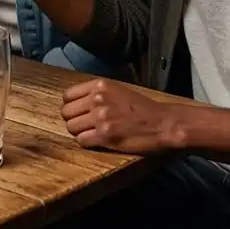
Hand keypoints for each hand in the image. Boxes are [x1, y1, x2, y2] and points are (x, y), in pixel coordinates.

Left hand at [61, 79, 187, 153]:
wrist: (163, 123)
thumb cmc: (142, 108)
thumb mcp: (117, 90)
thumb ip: (97, 93)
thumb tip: (78, 102)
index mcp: (99, 85)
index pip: (67, 96)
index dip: (71, 106)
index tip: (78, 113)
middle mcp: (97, 99)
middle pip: (66, 112)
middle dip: (73, 120)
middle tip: (85, 126)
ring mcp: (100, 117)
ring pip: (71, 127)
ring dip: (79, 132)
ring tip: (92, 134)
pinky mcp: (105, 135)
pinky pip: (82, 141)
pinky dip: (87, 143)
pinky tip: (98, 142)